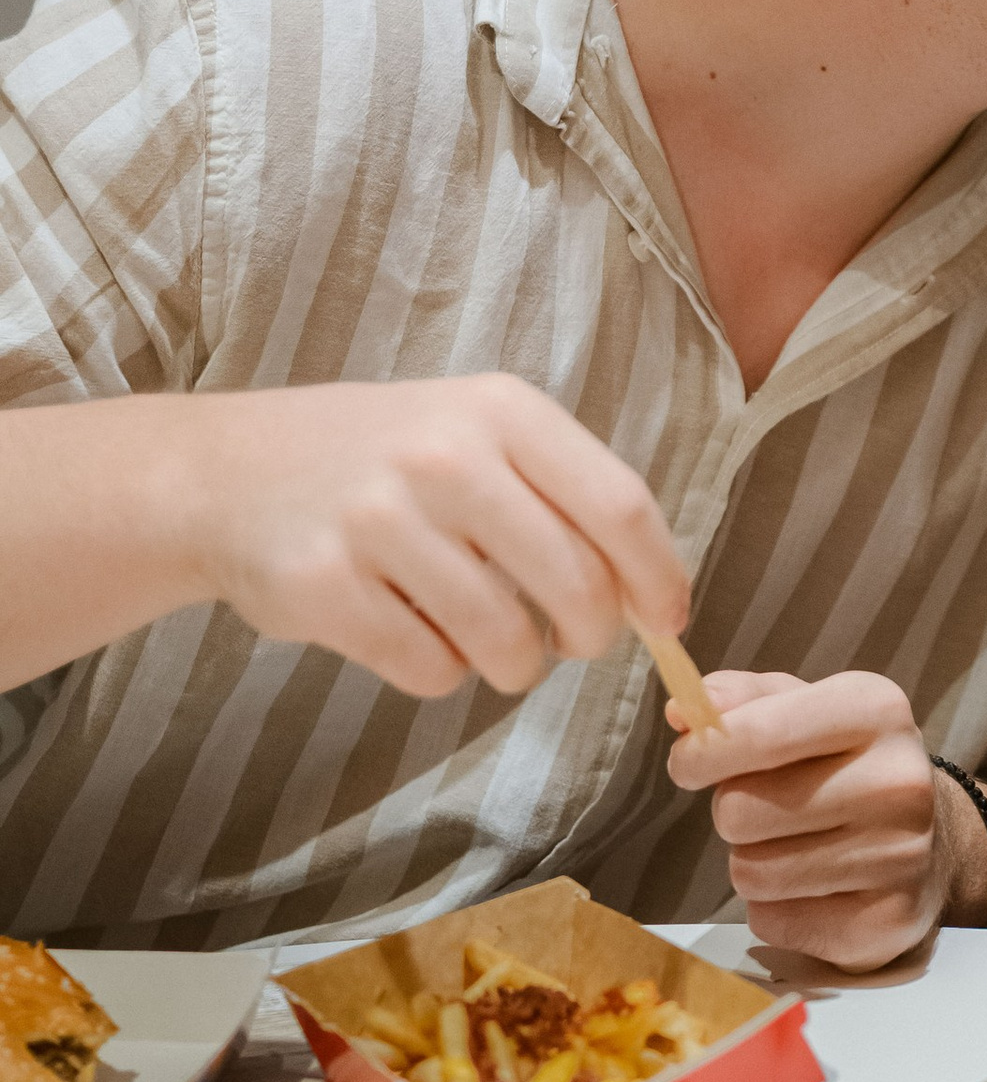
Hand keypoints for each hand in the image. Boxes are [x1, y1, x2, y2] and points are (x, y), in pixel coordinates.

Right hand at [177, 375, 688, 699]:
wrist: (225, 471)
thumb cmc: (381, 459)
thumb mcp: (475, 433)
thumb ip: (563, 495)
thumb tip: (652, 597)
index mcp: (502, 412)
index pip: (621, 506)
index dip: (658, 577)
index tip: (667, 620)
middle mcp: (445, 457)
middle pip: (577, 586)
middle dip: (589, 636)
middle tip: (570, 642)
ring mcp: (379, 522)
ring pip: (507, 643)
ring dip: (513, 663)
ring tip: (485, 636)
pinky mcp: (325, 588)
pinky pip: (430, 669)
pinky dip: (436, 670)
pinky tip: (411, 630)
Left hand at [668, 668, 952, 973]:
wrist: (936, 839)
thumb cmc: (849, 765)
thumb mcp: (806, 709)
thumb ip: (742, 701)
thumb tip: (683, 711)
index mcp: (877, 711)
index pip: (759, 733)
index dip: (702, 753)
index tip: (688, 763)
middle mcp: (899, 781)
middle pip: (739, 811)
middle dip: (734, 814)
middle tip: (768, 810)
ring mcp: (900, 857)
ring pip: (751, 872)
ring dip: (754, 863)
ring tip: (795, 848)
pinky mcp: (886, 924)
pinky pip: (774, 922)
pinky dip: (776, 911)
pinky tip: (814, 890)